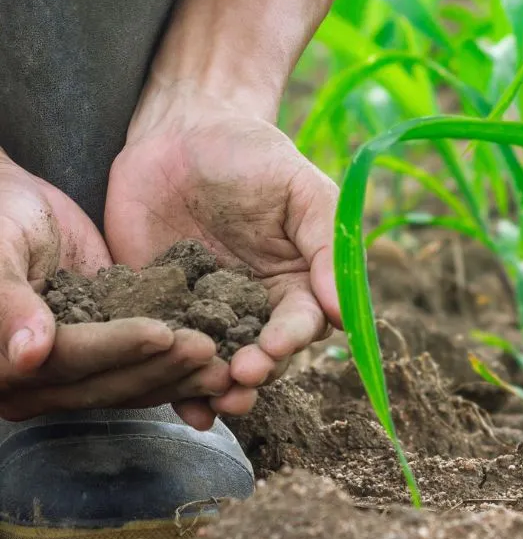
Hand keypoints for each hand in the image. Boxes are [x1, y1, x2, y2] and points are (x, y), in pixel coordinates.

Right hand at [0, 152, 227, 420]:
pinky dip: (179, 368)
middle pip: (104, 384)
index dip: (115, 347)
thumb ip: (8, 302)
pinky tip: (221, 359)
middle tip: (210, 350)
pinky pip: (144, 372)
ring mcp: (72, 377)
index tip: (162, 332)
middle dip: (161, 368)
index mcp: (2, 363)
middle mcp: (35, 383)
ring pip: (130, 387)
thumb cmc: (0, 219)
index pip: (67, 359)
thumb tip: (29, 355)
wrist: (15, 206)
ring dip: (178, 377)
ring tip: (225, 363)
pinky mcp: (104, 361)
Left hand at [105, 84, 340, 425]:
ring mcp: (207, 312)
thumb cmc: (250, 153)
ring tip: (213, 401)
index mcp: (297, 280)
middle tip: (239, 378)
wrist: (178, 132)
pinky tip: (181, 406)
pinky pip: (168, 353)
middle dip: (255, 372)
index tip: (275, 347)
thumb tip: (346, 310)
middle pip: (263, 356)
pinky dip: (173, 382)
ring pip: (218, 365)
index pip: (303, 321)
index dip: (291, 339)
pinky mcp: (161, 311)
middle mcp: (256, 306)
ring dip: (218, 390)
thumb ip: (326, 241)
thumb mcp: (299, 185)